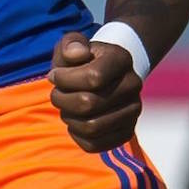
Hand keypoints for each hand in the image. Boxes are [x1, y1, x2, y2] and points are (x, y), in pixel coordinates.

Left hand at [50, 32, 142, 152]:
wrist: (101, 76)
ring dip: (68, 118)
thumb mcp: (72, 44)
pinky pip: (94, 144)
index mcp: (121, 59)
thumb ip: (70, 44)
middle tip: (57, 93)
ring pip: (91, 127)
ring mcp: (133, 111)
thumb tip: (76, 55)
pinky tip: (75, 120)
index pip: (92, 77)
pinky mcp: (127, 132)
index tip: (54, 75)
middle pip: (88, 104)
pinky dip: (77, 135)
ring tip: (65, 106)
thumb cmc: (80, 60)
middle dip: (62, 99)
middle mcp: (133, 85)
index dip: (64, 79)